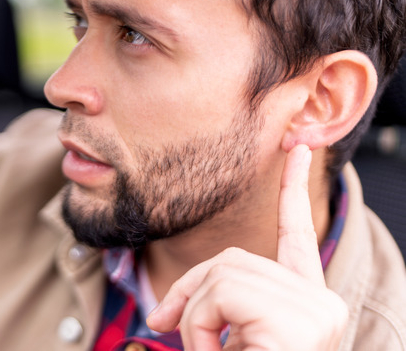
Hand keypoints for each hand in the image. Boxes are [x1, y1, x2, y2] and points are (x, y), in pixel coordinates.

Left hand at [146, 144, 347, 350]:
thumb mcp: (224, 336)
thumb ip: (209, 308)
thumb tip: (158, 316)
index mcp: (307, 301)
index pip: (296, 236)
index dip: (292, 190)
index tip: (296, 148)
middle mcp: (322, 302)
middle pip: (231, 259)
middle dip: (190, 292)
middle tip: (179, 334)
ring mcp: (316, 311)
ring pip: (220, 275)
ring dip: (194, 319)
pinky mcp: (298, 324)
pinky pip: (220, 296)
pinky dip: (198, 328)